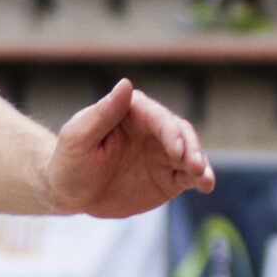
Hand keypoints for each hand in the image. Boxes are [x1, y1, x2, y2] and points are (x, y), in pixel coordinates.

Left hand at [40, 79, 213, 218]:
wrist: (70, 193)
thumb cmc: (69, 160)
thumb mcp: (78, 137)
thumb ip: (104, 112)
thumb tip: (126, 83)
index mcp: (131, 113)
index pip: (157, 116)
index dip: (169, 131)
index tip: (175, 149)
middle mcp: (152, 130)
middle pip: (180, 132)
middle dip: (191, 148)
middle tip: (194, 166)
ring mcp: (162, 153)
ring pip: (190, 152)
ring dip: (200, 163)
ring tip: (204, 178)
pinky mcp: (169, 176)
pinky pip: (190, 175)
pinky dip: (201, 179)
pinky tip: (207, 185)